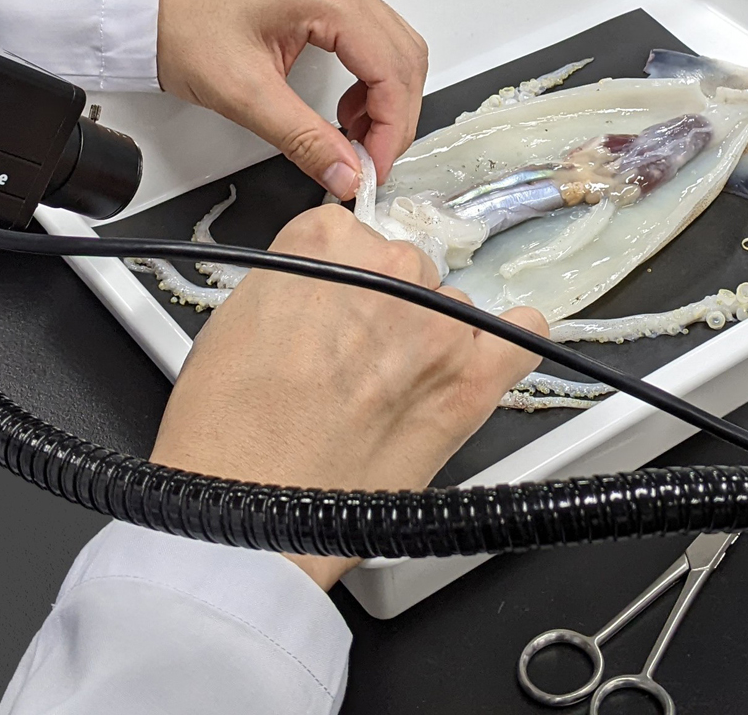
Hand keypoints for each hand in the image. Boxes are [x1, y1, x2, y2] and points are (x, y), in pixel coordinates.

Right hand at [149, 205, 547, 588]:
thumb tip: (321, 288)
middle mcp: (389, 269)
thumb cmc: (225, 432)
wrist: (249, 513)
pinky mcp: (472, 381)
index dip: (340, 280)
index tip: (332, 310)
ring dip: (431, 337)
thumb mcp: (232, 319)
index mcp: (325, 243)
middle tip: (352, 363)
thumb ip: (294, 283)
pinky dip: (511, 342)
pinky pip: (522, 336)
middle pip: (407, 269)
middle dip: (386, 309)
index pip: (352, 235)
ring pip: (453, 307)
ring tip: (388, 392)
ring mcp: (439, 324)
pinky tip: (484, 361)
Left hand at [156, 0, 427, 197]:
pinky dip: (368, 79)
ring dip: (384, 99)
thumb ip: (304, 139)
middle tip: (368, 162)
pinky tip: (344, 108)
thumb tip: (345, 173)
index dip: (391, 128)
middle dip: (394, 118)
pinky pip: (369, 37)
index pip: (393, 69)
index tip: (372, 167)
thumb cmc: (177, 19)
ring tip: (352, 139)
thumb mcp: (243, 93)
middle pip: (404, 57)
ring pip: (393, 47)